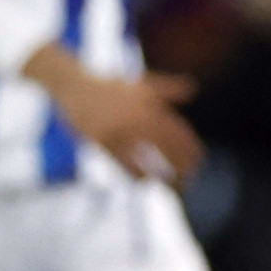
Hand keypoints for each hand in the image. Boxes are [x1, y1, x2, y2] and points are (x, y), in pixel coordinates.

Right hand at [27, 45, 202, 182]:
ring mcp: (120, 130)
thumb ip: (167, 88)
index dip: (192, 151)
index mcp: (151, 106)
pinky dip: (136, 174)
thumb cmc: (107, 86)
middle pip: (169, 149)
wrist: (72, 84)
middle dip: (182, 168)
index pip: (180, 133)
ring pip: (148, 161)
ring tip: (170, 186)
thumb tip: (192, 88)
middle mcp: (138, 118)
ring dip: (161, 176)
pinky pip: (123, 163)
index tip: (198, 164)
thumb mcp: (139, 84)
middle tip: (188, 181)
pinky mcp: (102, 140)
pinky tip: (142, 180)